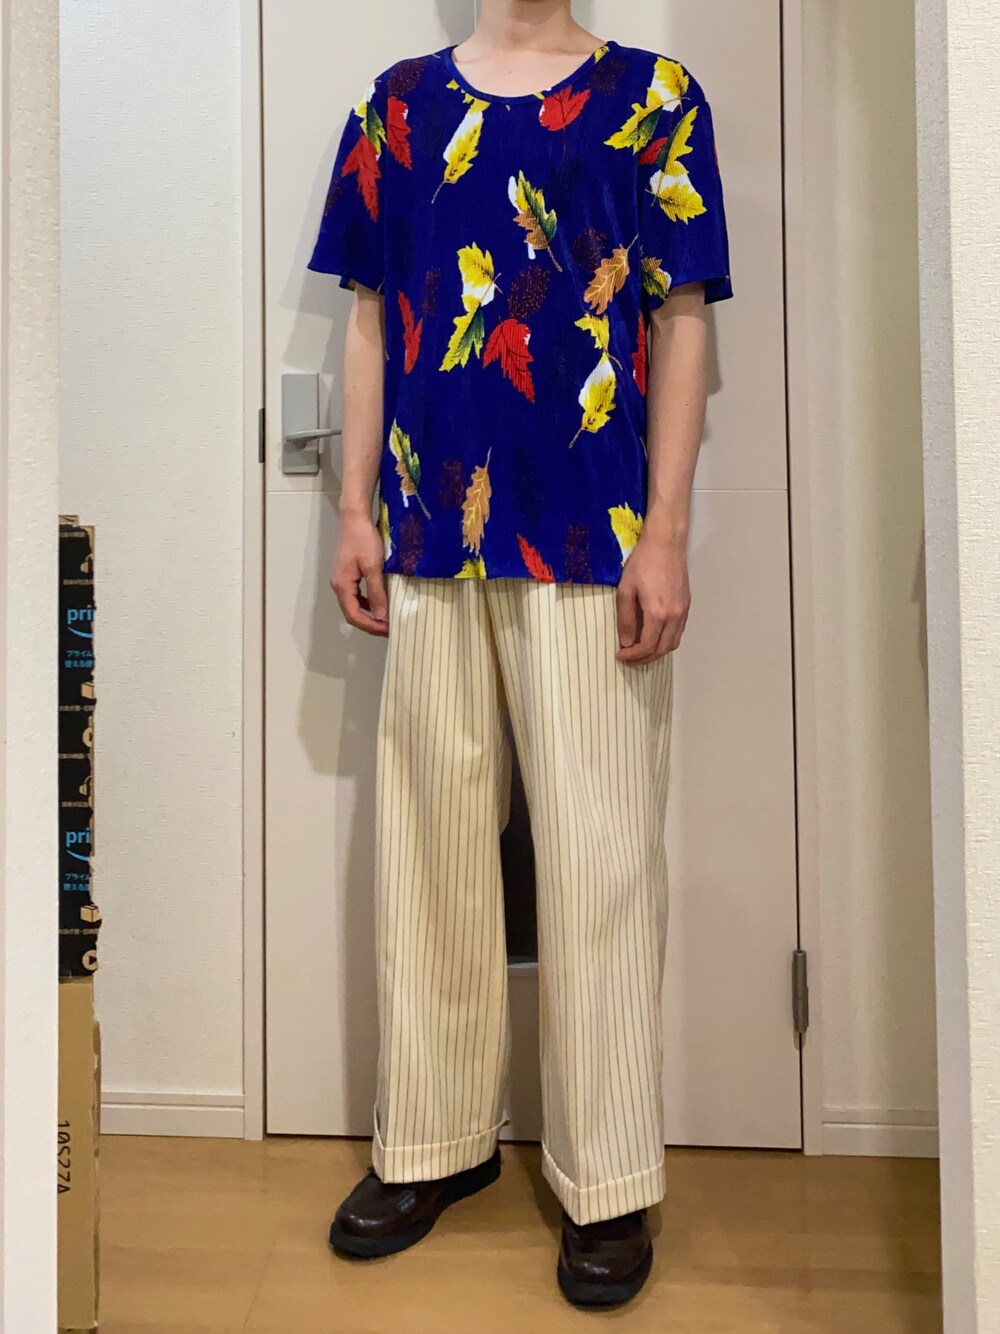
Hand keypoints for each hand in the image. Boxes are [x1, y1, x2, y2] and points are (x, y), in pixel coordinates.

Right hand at [330, 511, 388, 636]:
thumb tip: (381, 617)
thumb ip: (376, 593)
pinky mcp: (348, 574)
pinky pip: (357, 595)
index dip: (371, 626)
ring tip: (387, 619)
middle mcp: (339, 585)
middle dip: (371, 623)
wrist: (355, 518)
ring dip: (370, 614)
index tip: (388, 630)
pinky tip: (380, 602)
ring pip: (355, 605)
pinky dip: (368, 603)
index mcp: (342, 586)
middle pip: (352, 613)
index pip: (353, 615)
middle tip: (390, 628)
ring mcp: (342, 580)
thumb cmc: (363, 540)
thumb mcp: (373, 567)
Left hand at [615, 533, 689, 664]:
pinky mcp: (686, 605)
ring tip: (641, 651)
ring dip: (657, 651)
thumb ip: (625, 619)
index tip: (620, 655)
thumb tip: (626, 642)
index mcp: (658, 614)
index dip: (633, 655)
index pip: (647, 646)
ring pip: (673, 643)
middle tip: (629, 658)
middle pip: (662, 649)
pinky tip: (654, 636)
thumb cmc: (642, 563)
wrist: (666, 543)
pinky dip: (666, 640)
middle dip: (645, 659)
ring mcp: (683, 611)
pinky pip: (678, 632)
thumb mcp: (626, 590)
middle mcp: (674, 616)